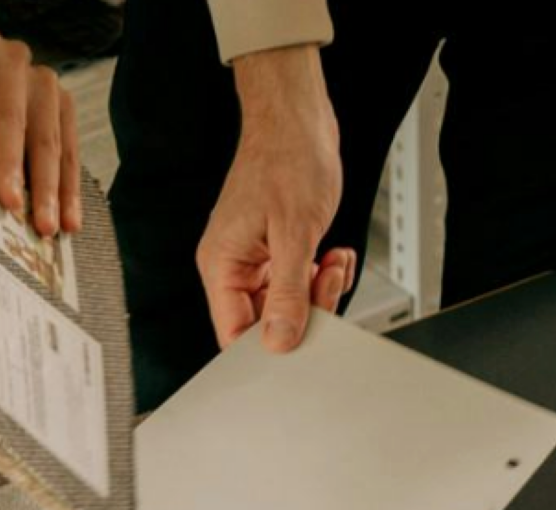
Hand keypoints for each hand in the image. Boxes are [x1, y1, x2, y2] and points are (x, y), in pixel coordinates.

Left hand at [0, 2, 80, 235]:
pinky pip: (70, 153)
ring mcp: (44, 85)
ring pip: (49, 140)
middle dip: (10, 164)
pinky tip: (70, 221)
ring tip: (45, 227)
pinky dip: (69, 190)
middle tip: (9, 204)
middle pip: (12, 115)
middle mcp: (13, 60)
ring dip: (49, 188)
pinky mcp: (64, 108)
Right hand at [200, 45, 355, 352]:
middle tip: (326, 282)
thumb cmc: (288, 158)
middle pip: (265, 322)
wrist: (298, 118)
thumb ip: (288, 293)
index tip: (300, 339)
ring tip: (333, 261)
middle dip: (305, 309)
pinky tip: (333, 254)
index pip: (233, 333)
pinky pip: (300, 282)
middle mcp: (234, 266)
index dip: (267, 345)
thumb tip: (279, 342)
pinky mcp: (278, 250)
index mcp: (221, 265)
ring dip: (319, 290)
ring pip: (288, 304)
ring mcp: (257, 259)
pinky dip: (323, 275)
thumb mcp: (294, 233)